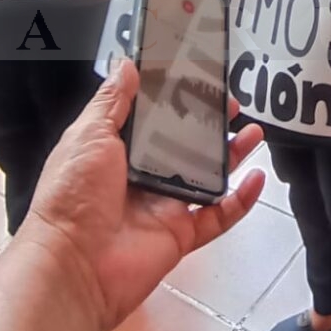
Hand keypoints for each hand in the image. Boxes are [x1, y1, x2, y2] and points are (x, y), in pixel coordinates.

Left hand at [14, 61, 263, 330]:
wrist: (73, 265)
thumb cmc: (73, 195)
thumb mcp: (88, 136)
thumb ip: (112, 102)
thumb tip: (128, 65)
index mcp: (115, 151)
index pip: (152, 118)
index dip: (176, 98)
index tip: (200, 78)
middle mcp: (141, 177)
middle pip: (185, 145)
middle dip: (210, 124)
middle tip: (234, 104)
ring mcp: (163, 207)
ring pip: (207, 177)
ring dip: (231, 156)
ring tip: (254, 133)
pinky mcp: (180, 235)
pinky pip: (217, 216)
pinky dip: (239, 201)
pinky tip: (256, 179)